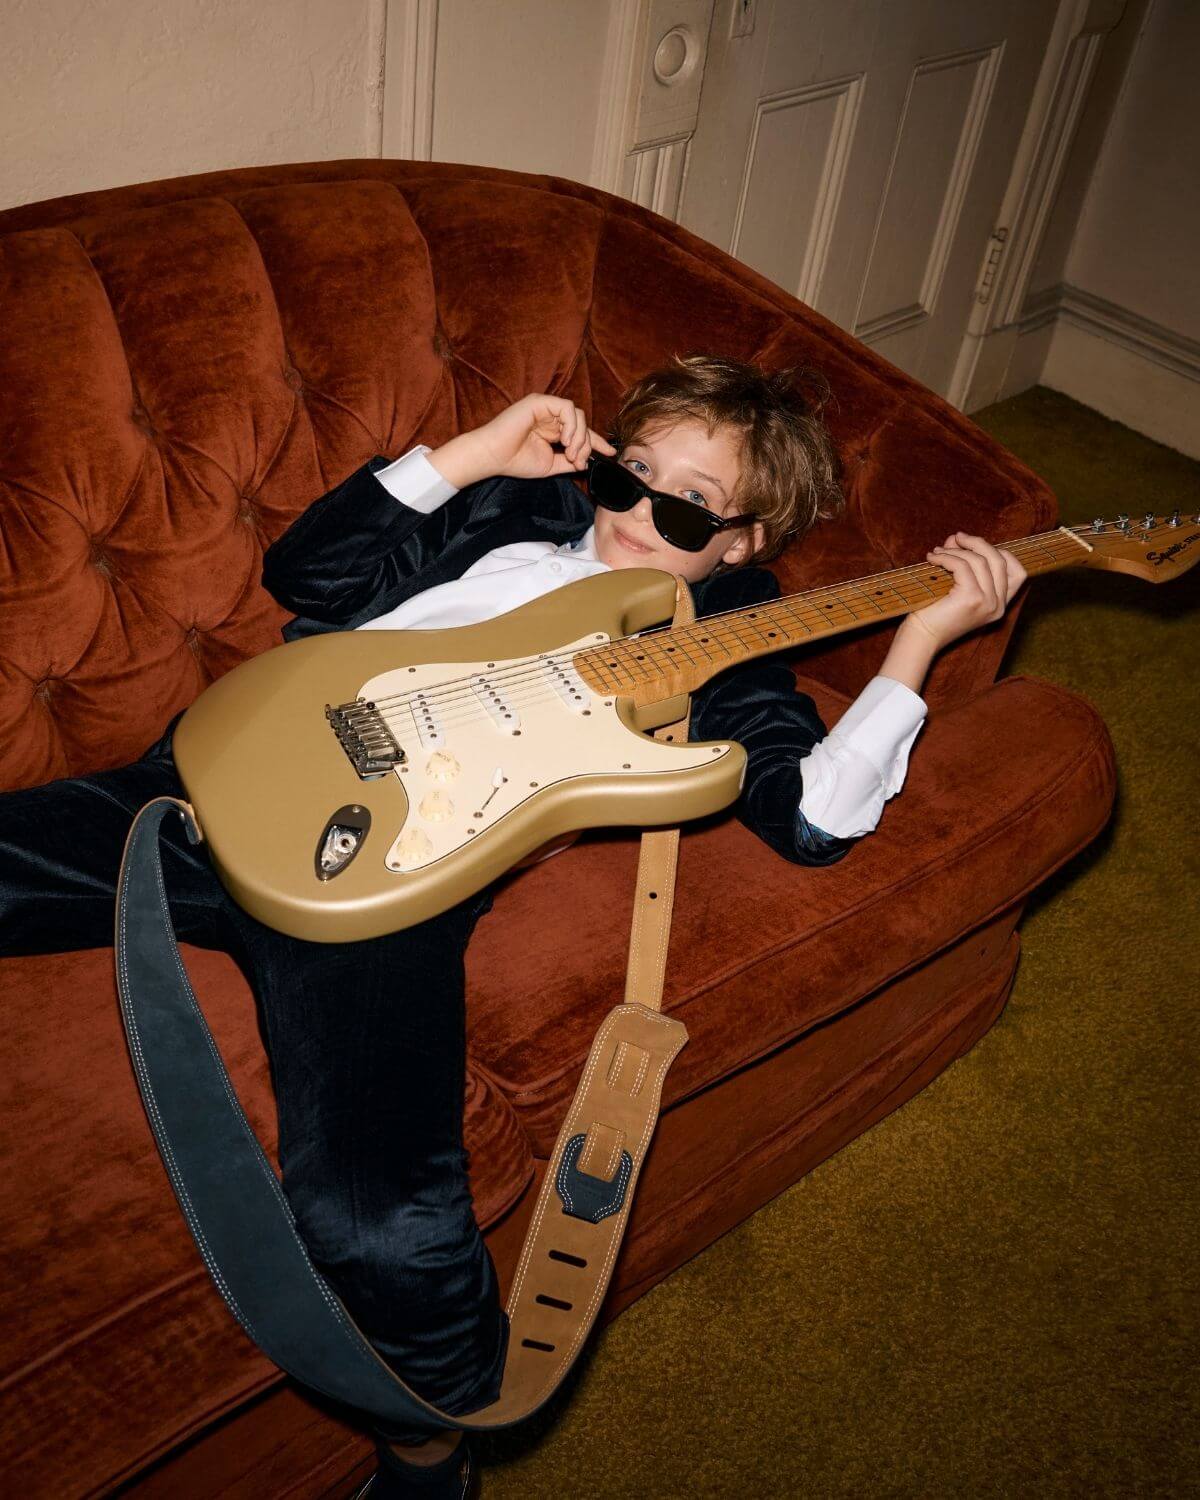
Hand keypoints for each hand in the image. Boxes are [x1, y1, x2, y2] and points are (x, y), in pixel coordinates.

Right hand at [429, 394, 615, 488]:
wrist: (494, 457)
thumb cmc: (516, 461)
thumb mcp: (551, 465)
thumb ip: (570, 462)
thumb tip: (589, 461)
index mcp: (553, 430)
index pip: (580, 432)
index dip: (597, 442)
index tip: (610, 453)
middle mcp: (550, 416)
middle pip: (582, 423)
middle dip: (587, 444)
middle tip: (578, 461)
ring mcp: (545, 407)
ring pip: (577, 414)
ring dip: (579, 436)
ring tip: (569, 453)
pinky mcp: (539, 401)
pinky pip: (567, 408)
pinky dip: (571, 425)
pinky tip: (564, 440)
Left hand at [904, 532, 1026, 651]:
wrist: (922, 636)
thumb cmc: (935, 612)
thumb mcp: (955, 585)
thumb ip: (962, 561)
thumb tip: (957, 537)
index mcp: (1000, 605)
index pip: (1018, 573)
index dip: (1000, 552)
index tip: (974, 546)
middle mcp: (998, 605)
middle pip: (999, 560)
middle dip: (977, 543)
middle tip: (956, 538)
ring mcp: (988, 603)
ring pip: (979, 561)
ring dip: (957, 550)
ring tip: (938, 551)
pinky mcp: (972, 598)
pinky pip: (962, 566)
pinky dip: (946, 557)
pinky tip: (932, 559)